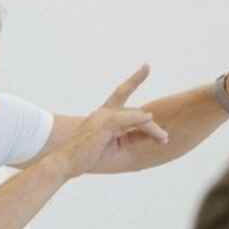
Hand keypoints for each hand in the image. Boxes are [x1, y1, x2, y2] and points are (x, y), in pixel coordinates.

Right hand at [52, 66, 167, 178]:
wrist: (64, 163)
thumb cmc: (85, 157)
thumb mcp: (112, 146)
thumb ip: (129, 136)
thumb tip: (151, 129)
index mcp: (104, 116)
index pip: (122, 93)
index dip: (135, 79)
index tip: (147, 66)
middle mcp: (104, 112)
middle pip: (135, 113)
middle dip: (151, 127)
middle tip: (164, 139)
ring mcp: (103, 116)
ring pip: (136, 117)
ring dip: (151, 129)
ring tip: (164, 139)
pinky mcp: (104, 124)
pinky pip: (127, 119)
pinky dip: (139, 119)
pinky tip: (150, 118)